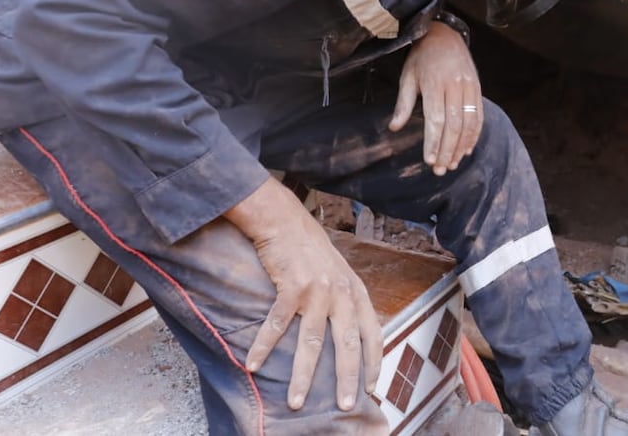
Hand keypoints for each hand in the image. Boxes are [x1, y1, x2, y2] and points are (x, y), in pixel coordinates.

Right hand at [225, 178, 384, 418]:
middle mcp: (341, 293)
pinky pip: (276, 324)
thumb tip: (349, 335)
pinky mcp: (291, 286)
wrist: (284, 220)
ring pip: (311, 342)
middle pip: (347, 345)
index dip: (374, 363)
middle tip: (343, 407)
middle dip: (346, 379)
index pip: (373, 334)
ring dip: (303, 376)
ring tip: (297, 402)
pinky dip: (264, 347)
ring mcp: (317, 290)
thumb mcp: (339, 273)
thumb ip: (346, 301)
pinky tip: (253, 365)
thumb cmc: (310, 250)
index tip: (372, 389)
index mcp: (356, 292)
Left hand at [389, 21, 482, 175]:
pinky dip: (474, 135)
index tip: (430, 161)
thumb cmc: (421, 57)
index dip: (434, 142)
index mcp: (434, 83)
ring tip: (452, 163)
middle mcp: (454, 86)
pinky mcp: (477, 88)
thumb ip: (403, 103)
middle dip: (447, 150)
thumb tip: (394, 127)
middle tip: (440, 169)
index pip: (436, 119)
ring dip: (461, 147)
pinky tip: (466, 149)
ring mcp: (469, 87)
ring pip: (468, 123)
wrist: (444, 34)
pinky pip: (479, 116)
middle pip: (454, 125)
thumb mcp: (407, 76)